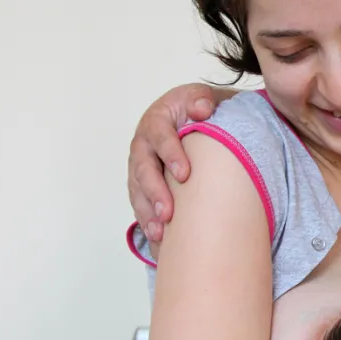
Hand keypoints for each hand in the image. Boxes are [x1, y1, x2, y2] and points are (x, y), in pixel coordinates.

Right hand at [127, 83, 228, 241]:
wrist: (192, 120)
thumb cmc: (196, 110)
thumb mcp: (199, 97)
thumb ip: (200, 100)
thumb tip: (203, 109)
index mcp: (156, 123)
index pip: (160, 137)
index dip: (170, 155)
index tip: (184, 174)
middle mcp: (143, 146)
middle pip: (143, 170)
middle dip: (154, 192)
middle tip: (167, 213)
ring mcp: (140, 167)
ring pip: (137, 191)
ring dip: (147, 213)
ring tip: (159, 233)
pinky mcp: (143, 186)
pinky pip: (140, 205)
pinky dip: (148, 223)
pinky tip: (159, 242)